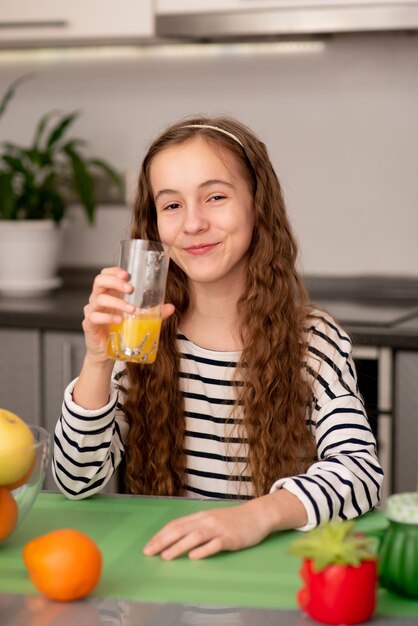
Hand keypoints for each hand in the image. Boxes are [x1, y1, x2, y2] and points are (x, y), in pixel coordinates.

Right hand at [82, 267, 174, 364]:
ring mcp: (92, 311)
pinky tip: (119, 320)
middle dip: (115, 282)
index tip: (128, 274)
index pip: (105, 275)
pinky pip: (95, 317)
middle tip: (131, 289)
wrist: (105, 354)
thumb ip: (153, 313)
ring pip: (99, 299)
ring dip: (117, 302)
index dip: (114, 271)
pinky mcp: (89, 325)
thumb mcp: (137, 320)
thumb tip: (171, 307)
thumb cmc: (118, 332)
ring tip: (132, 309)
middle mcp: (97, 300)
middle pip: (99, 281)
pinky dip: (108, 318)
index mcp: (108, 294)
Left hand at [142, 499, 272, 559]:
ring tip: (166, 556)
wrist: (257, 515)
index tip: (148, 546)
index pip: (176, 524)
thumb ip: (196, 527)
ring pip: (195, 536)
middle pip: (181, 529)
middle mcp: (207, 521)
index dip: (160, 535)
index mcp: (200, 516)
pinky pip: (215, 544)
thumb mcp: (211, 519)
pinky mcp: (231, 538)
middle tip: (149, 552)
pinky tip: (194, 557)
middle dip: (163, 541)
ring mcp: (219, 529)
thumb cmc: (232, 520)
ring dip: (179, 546)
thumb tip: (175, 537)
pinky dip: (204, 550)